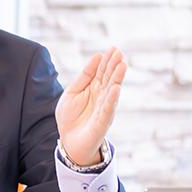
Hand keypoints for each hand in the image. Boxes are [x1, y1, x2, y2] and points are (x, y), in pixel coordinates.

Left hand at [55, 47, 126, 165]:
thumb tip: (97, 56)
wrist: (69, 142)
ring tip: (122, 65)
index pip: (102, 71)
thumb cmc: (70, 118)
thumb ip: (84, 76)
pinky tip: (116, 88)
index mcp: (94, 88)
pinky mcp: (102, 122)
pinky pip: (108, 109)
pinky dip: (111, 99)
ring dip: (117, 78)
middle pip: (109, 78)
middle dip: (114, 65)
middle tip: (120, 52)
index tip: (113, 48)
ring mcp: (104, 108)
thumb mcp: (72, 92)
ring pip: (112, 91)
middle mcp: (102, 97)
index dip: (107, 60)